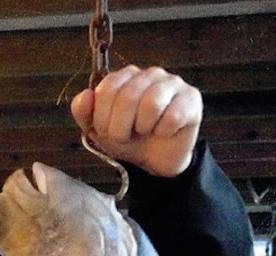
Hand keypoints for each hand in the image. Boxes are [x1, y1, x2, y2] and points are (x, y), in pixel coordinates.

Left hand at [71, 65, 202, 176]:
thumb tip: (84, 96)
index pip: (107, 88)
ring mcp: (173, 84)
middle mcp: (150, 74)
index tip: (106, 131)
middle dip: (120, 127)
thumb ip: (84, 113)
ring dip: (143, 128)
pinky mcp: (191, 99)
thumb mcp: (98, 130)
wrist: (154, 161)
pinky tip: (163, 132)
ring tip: (145, 132)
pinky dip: (163, 132)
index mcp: (126, 77)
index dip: (102, 117)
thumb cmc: (128, 139)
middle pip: (127, 96)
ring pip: (151, 103)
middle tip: (124, 137)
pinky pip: (172, 116)